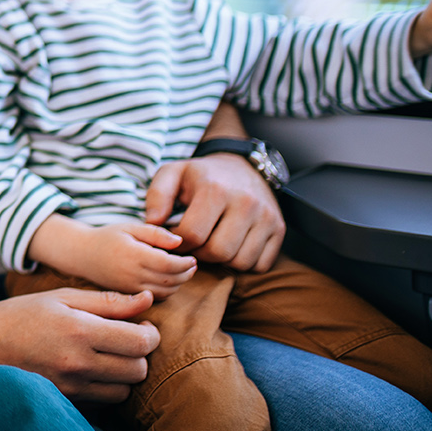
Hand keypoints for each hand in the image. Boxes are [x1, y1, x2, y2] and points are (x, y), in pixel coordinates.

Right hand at [0, 288, 159, 402]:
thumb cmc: (22, 314)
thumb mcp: (62, 297)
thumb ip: (108, 301)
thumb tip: (147, 300)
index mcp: (79, 330)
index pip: (140, 342)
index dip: (149, 333)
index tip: (140, 325)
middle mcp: (77, 362)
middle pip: (138, 369)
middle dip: (139, 354)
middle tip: (125, 339)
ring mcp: (71, 386)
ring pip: (124, 390)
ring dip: (124, 374)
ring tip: (108, 355)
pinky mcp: (65, 400)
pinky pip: (104, 400)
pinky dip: (106, 386)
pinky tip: (92, 369)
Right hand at [27, 215, 195, 297]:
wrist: (82, 255)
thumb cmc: (108, 237)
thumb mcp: (130, 227)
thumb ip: (155, 233)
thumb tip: (180, 243)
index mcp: (133, 254)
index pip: (168, 263)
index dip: (185, 263)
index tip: (192, 258)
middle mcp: (131, 274)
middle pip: (170, 280)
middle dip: (186, 274)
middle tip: (192, 264)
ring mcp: (129, 287)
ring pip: (164, 292)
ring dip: (178, 284)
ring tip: (181, 271)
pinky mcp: (128, 296)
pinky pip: (155, 298)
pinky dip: (166, 291)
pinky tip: (167, 279)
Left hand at [145, 153, 284, 270]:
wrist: (241, 165)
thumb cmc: (202, 175)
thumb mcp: (173, 174)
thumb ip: (156, 196)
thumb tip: (152, 223)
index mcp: (215, 190)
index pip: (193, 235)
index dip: (178, 243)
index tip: (176, 237)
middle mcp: (246, 203)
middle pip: (218, 252)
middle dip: (201, 254)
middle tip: (195, 244)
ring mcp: (266, 217)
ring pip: (240, 262)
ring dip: (222, 260)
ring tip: (212, 243)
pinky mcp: (279, 229)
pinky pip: (260, 265)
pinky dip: (244, 262)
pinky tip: (232, 246)